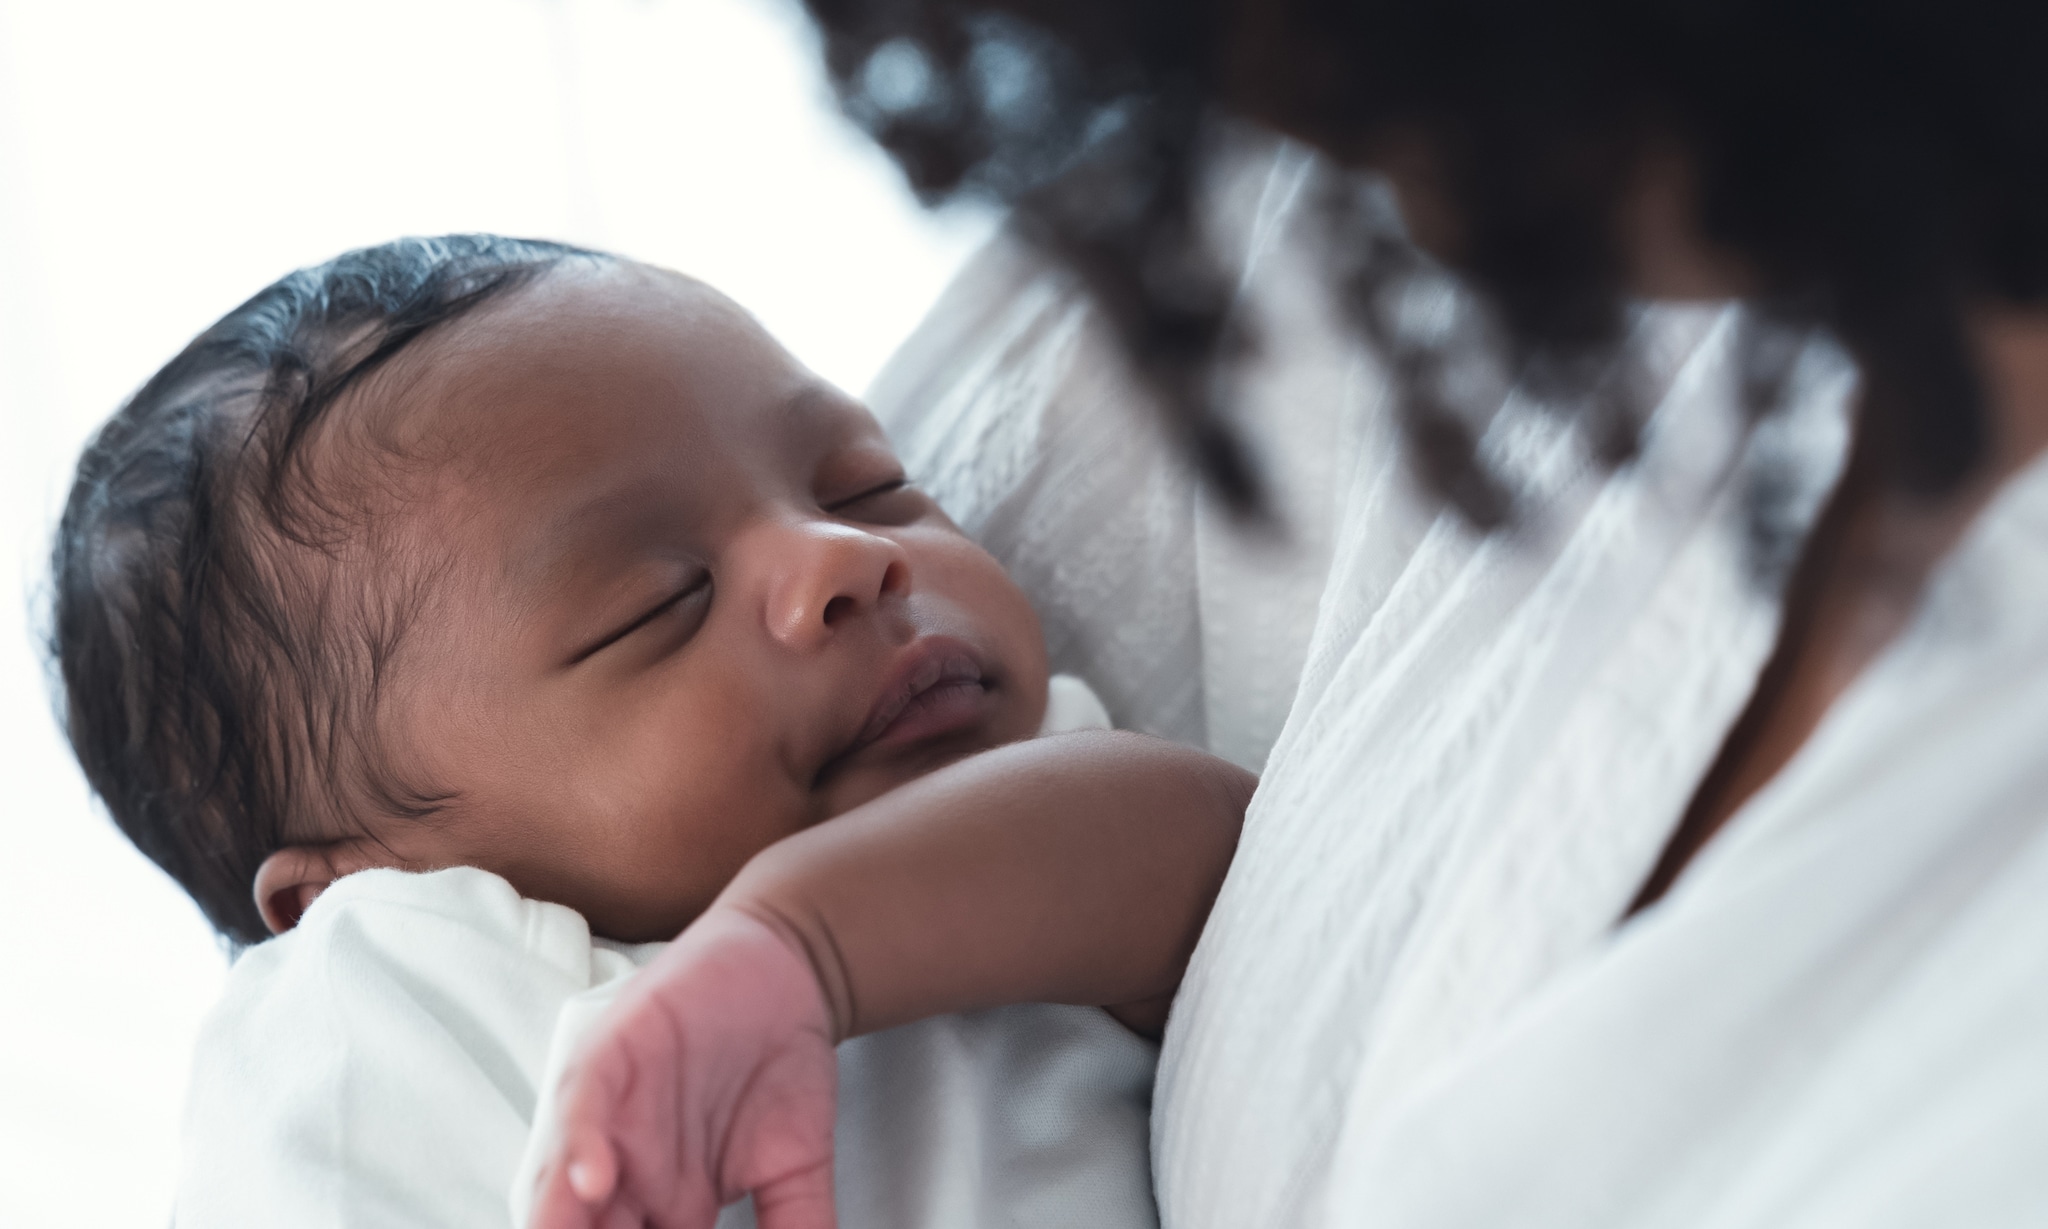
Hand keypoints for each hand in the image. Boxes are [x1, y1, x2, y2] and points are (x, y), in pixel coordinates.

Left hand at [527, 907, 839, 1228]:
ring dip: (562, 1226)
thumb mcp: (796, 1170)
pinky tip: (596, 1182)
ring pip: (561, 1188)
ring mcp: (609, 1117)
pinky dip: (579, 1145)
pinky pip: (580, 1107)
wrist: (789, 970)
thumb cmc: (781, 1069)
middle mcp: (623, 1172)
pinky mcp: (611, 1055)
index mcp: (661, 1208)